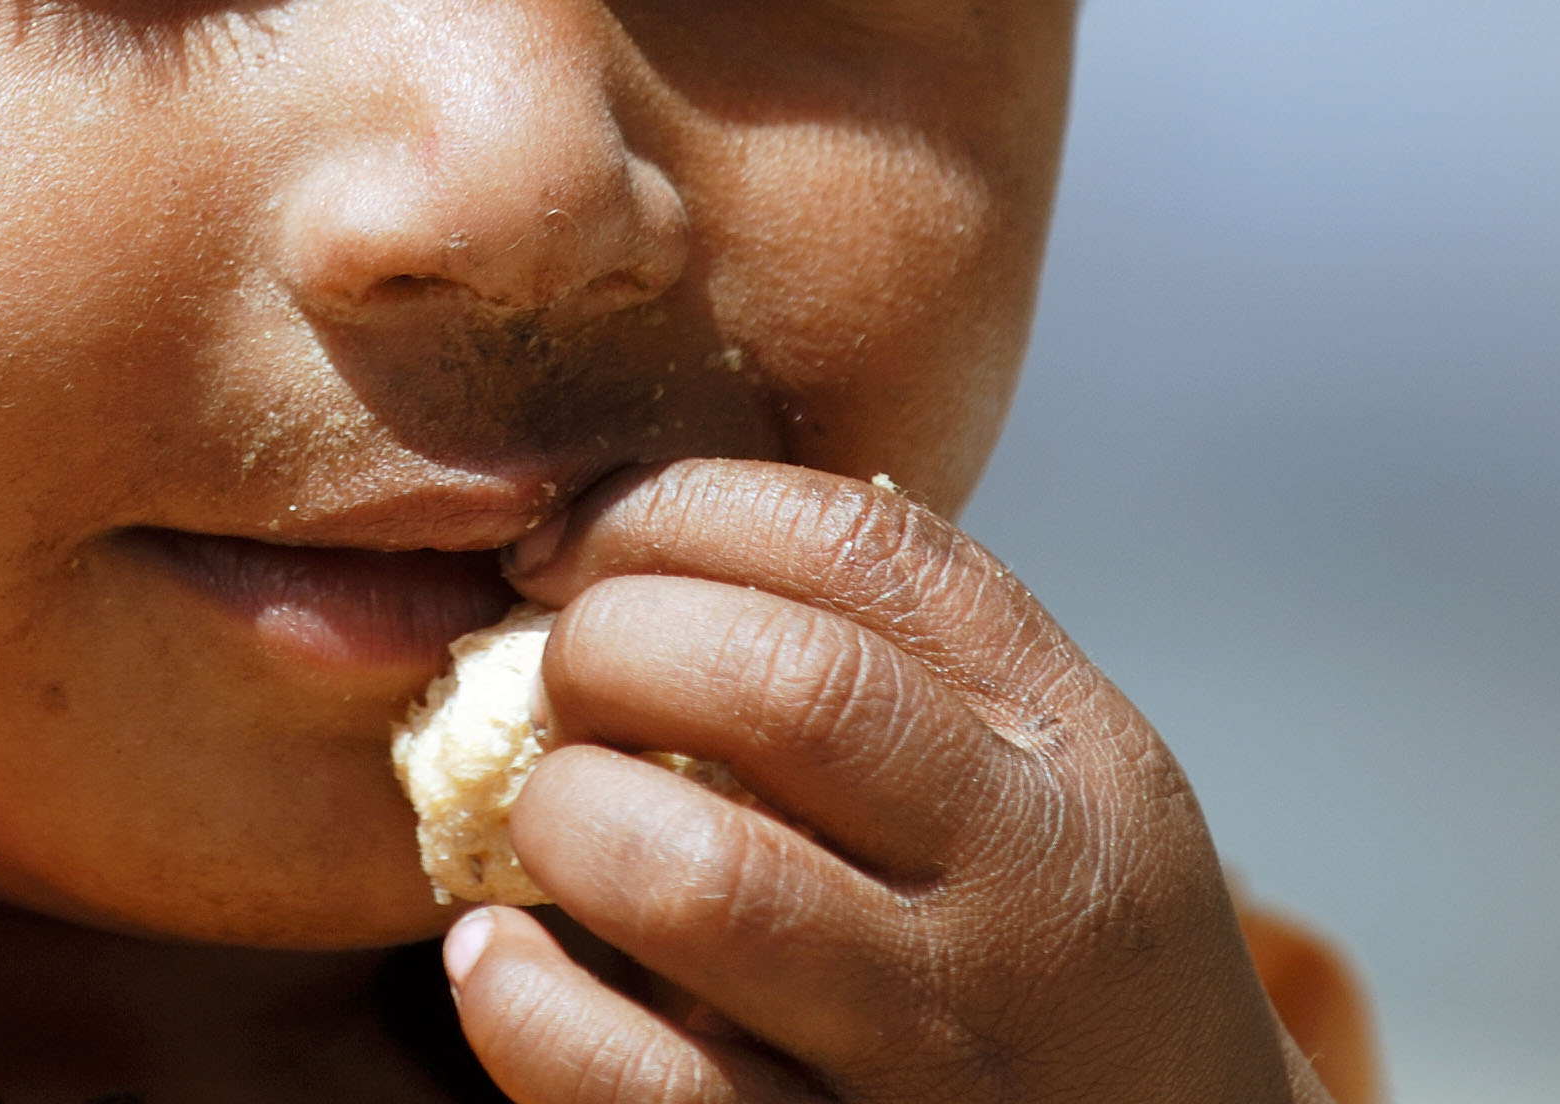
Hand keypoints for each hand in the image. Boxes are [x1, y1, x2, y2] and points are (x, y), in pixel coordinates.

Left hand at [441, 460, 1332, 1103]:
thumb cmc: (1048, 952)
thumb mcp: (1043, 782)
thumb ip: (894, 661)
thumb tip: (611, 542)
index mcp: (1066, 748)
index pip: (857, 547)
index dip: (668, 512)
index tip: (566, 547)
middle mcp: (1026, 889)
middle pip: (785, 687)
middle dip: (612, 647)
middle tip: (556, 683)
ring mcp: (938, 1047)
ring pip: (708, 881)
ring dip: (570, 817)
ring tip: (544, 818)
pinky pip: (647, 1086)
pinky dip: (528, 1010)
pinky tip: (493, 966)